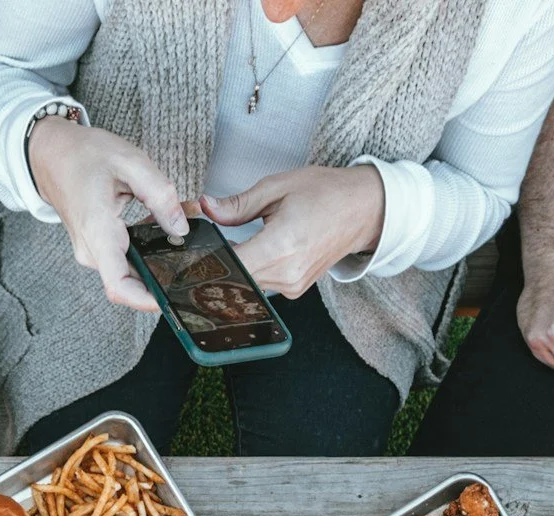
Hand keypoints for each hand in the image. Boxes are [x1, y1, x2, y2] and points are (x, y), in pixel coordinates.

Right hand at [26, 115, 188, 312]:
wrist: (51, 154)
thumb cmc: (83, 155)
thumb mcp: (129, 162)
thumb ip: (160, 194)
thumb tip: (181, 228)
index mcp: (97, 231)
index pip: (119, 286)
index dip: (147, 301)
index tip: (172, 298)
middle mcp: (92, 251)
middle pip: (131, 282)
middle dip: (164, 270)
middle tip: (192, 250)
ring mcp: (93, 252)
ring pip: (130, 271)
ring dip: (156, 257)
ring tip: (179, 229)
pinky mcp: (96, 249)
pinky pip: (124, 259)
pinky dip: (145, 247)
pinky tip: (160, 226)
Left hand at [204, 165, 385, 299]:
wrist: (364, 209)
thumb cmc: (326, 193)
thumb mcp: (277, 187)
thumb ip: (237, 204)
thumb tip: (206, 208)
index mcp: (282, 245)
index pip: (230, 265)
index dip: (205, 261)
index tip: (189, 253)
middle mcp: (287, 273)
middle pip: (234, 278)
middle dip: (216, 263)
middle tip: (201, 248)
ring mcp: (292, 285)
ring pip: (245, 284)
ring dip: (232, 268)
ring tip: (226, 247)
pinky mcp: (294, 289)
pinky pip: (260, 285)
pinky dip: (249, 271)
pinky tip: (247, 255)